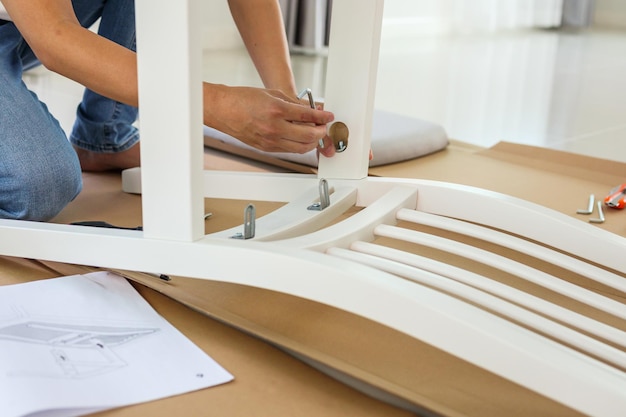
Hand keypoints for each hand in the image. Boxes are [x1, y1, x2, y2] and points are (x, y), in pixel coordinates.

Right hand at [203, 84, 333, 153]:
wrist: (223, 110)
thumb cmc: (244, 99)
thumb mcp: (273, 94)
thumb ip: (295, 103)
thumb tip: (312, 109)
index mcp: (276, 110)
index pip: (308, 116)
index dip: (323, 116)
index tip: (329, 116)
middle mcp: (274, 128)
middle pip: (309, 135)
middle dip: (321, 131)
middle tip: (324, 126)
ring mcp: (270, 140)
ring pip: (301, 147)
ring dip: (313, 141)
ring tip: (315, 132)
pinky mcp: (267, 148)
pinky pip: (290, 150)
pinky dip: (300, 145)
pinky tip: (302, 137)